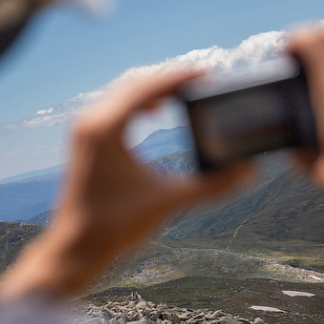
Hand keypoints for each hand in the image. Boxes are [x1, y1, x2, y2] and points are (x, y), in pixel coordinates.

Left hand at [0, 71, 252, 300]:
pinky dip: (137, 104)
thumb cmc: (114, 226)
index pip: (147, 87)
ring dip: (152, 91)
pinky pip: (113, 108)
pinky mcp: (85, 142)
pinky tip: (154, 112)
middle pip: (134, 84)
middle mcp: (90, 122)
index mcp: (106, 129)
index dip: (180, 77)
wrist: (75, 249)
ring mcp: (84, 131)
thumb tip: (248, 173)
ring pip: (122, 94)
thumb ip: (211, 187)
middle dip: (169, 81)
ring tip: (183, 94)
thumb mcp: (168, 202)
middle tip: (201, 81)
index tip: (207, 74)